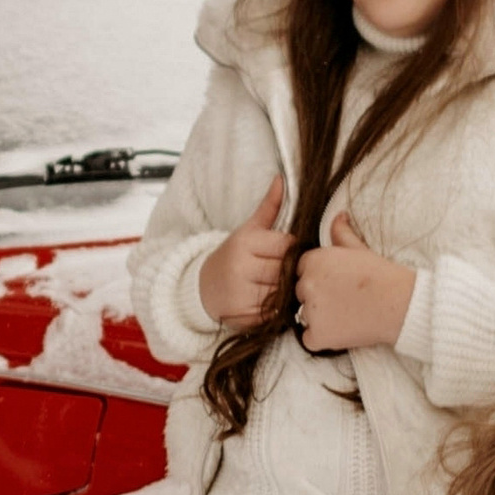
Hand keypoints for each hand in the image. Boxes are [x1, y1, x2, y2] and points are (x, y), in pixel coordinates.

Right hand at [198, 178, 288, 327]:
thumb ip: (269, 207)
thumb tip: (283, 179)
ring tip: (276, 286)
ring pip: (283, 292)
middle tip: (285, 272)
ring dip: (285, 291)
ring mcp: (242, 294)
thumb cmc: (233, 256)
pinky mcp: (244, 316)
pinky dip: (276, 309)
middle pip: (287, 269)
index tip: (286, 253)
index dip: (292, 250)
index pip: (287, 245)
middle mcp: (241, 268)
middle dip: (289, 272)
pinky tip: (269, 302)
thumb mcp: (248, 230)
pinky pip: (275, 312)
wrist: (203, 288)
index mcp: (245, 243)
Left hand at [294, 212, 416, 353]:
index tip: (337, 282)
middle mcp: (307, 284)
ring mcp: (310, 312)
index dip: (319, 277)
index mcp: (313, 261)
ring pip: (304, 315)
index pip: (301, 269)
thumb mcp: (360, 248)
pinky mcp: (318, 335)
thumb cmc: (382, 275)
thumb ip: (341, 233)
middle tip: (343, 299)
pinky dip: (322, 338)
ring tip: (346, 314)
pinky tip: (343, 329)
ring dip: (319, 317)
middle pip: (301, 292)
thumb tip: (337, 215)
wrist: (400, 303)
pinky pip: (309, 339)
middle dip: (316, 296)